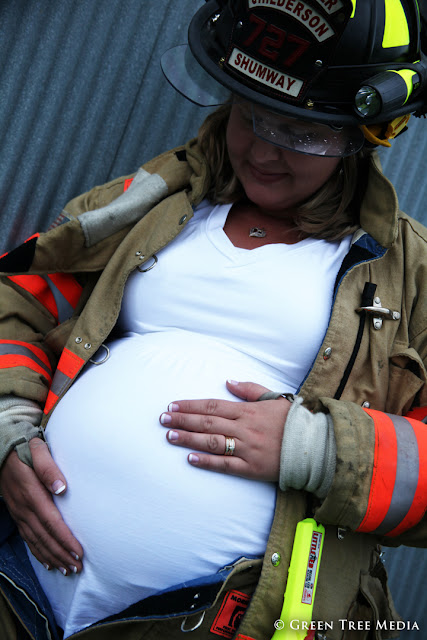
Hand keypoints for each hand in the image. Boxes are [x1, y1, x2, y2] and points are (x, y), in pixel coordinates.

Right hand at [0, 438, 82, 574]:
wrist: (2, 451)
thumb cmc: (25, 450)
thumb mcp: (38, 450)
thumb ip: (49, 468)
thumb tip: (62, 488)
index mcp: (31, 493)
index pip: (51, 521)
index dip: (65, 539)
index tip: (79, 552)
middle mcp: (24, 507)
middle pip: (45, 536)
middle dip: (61, 554)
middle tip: (78, 567)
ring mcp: (19, 513)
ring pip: (36, 541)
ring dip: (52, 557)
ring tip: (68, 569)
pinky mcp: (17, 514)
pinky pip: (27, 538)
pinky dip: (38, 552)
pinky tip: (48, 562)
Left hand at [159, 380, 291, 481]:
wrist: (315, 445)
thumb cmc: (293, 420)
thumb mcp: (273, 398)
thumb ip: (249, 389)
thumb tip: (228, 381)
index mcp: (248, 410)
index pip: (213, 405)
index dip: (190, 405)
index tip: (172, 405)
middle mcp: (244, 428)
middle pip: (207, 422)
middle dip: (183, 420)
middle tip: (162, 419)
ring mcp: (247, 448)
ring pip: (212, 442)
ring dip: (189, 439)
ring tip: (170, 436)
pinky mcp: (251, 468)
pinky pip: (225, 464)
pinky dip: (207, 462)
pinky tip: (190, 459)